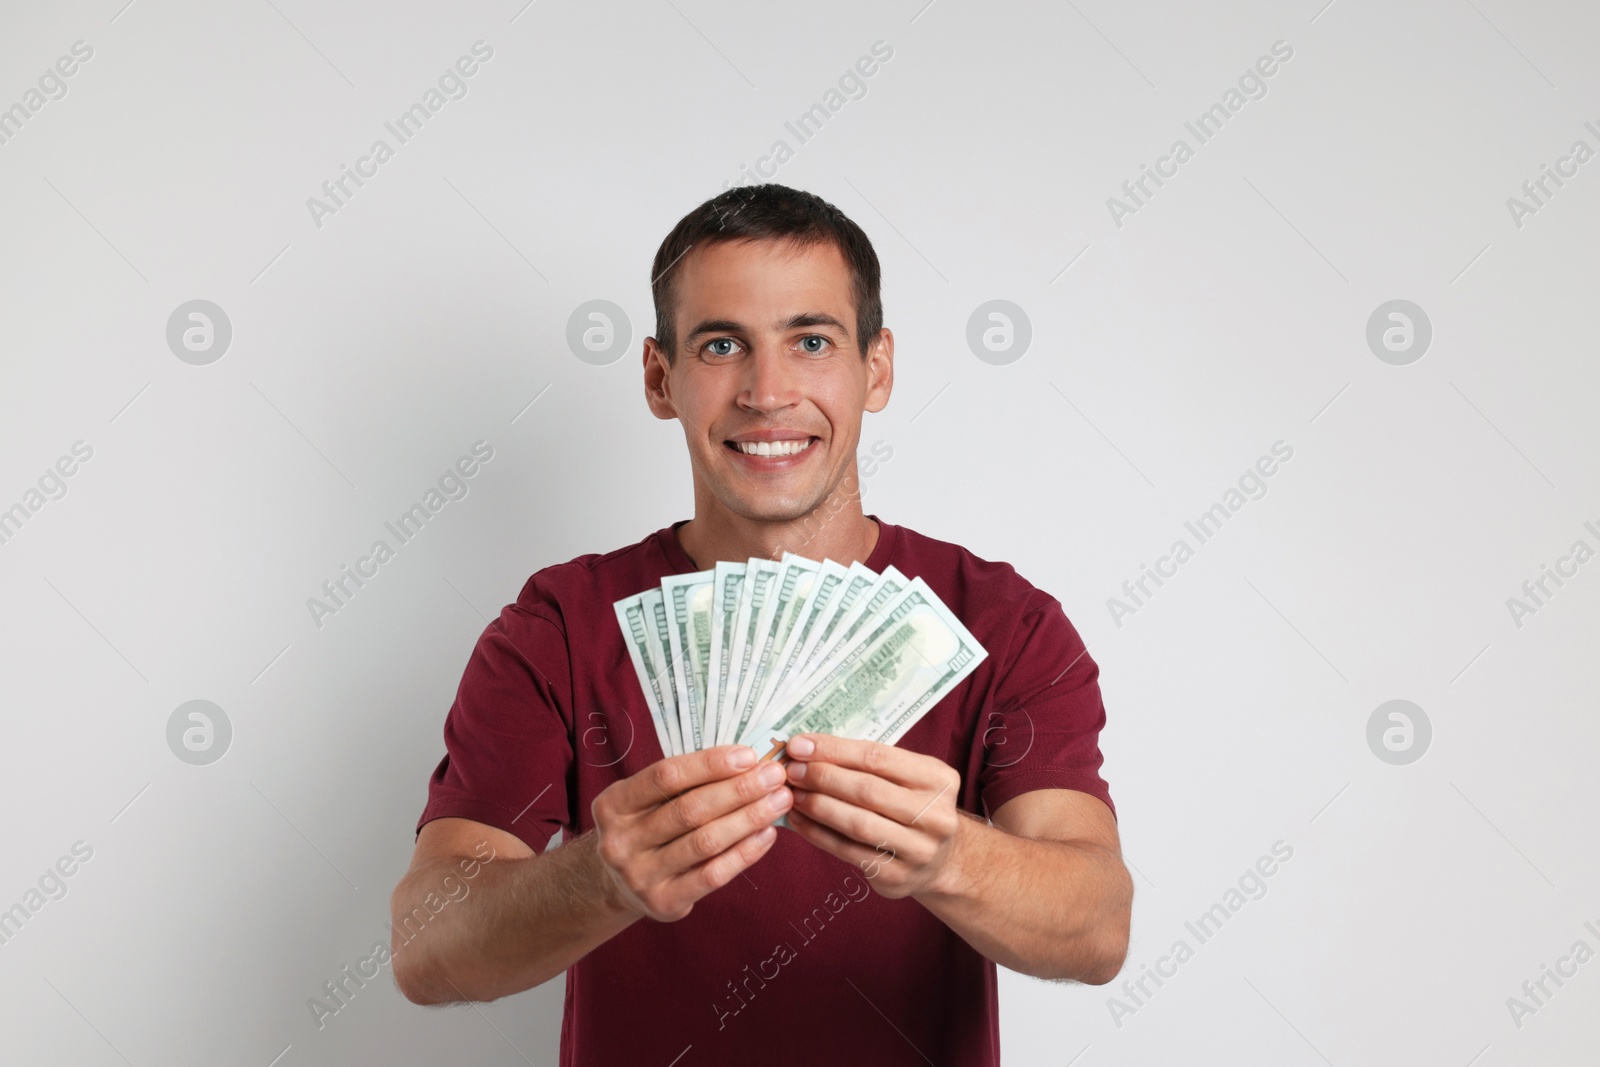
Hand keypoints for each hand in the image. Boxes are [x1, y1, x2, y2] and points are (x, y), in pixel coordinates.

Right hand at [590, 745, 792, 921]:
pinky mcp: (662, 902)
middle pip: (690, 809)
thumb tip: (747, 762)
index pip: (667, 776)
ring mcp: (639, 875)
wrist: (620, 886)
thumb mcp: (647, 801)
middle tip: (775, 775)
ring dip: (749, 818)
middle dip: (739, 789)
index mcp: (613, 804)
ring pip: (705, 841)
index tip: (749, 756)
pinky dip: (744, 853)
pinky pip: (713, 875)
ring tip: (779, 801)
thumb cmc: (646, 827)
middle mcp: (620, 841)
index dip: (710, 764)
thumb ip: (686, 783)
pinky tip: (767, 835)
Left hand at [782, 733, 964, 898]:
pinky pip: (849, 851)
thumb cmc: (912, 807)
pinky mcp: (897, 877)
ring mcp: (919, 850)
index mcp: (939, 779)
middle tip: (791, 771)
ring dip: (818, 806)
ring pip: (857, 823)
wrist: (940, 860)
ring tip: (793, 795)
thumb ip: (868, 764)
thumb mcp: (908, 778)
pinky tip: (800, 821)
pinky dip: (818, 834)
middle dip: (822, 777)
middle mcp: (936, 815)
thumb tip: (809, 751)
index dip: (833, 750)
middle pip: (867, 790)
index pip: (877, 757)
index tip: (799, 745)